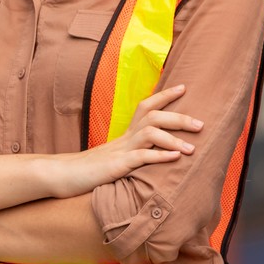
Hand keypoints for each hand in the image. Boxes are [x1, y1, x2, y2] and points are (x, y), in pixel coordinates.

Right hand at [44, 84, 202, 196]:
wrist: (62, 175)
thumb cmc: (88, 170)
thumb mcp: (113, 158)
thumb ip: (131, 153)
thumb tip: (148, 155)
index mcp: (125, 135)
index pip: (146, 106)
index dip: (165, 95)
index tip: (184, 87)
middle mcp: (124, 138)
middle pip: (153, 116)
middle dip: (179, 117)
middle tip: (201, 124)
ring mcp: (120, 151)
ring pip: (149, 134)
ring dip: (173, 138)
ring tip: (192, 148)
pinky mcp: (116, 166)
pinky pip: (140, 157)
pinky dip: (159, 156)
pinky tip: (175, 158)